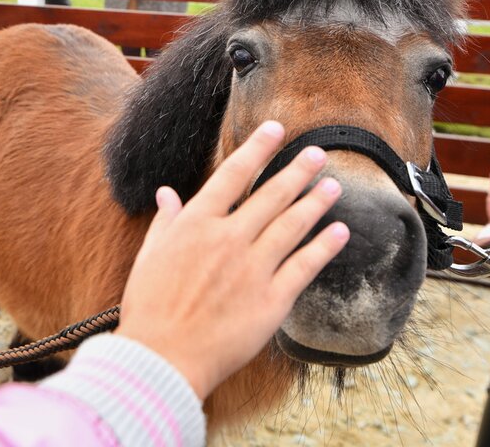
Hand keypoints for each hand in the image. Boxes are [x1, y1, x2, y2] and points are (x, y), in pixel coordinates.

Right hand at [115, 121, 348, 399]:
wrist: (162, 359)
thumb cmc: (150, 309)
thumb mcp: (150, 258)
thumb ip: (165, 222)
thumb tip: (166, 194)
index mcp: (196, 224)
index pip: (233, 175)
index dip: (257, 149)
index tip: (276, 130)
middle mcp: (228, 238)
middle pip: (271, 195)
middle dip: (298, 171)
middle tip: (318, 154)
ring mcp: (253, 268)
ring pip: (292, 225)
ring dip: (315, 202)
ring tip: (333, 185)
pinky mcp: (272, 300)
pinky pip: (305, 266)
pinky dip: (324, 246)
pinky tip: (339, 231)